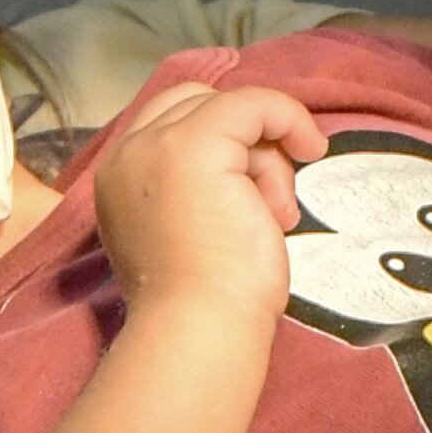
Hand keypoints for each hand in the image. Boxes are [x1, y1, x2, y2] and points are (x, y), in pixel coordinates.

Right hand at [88, 74, 323, 323]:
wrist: (198, 329)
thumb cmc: (203, 302)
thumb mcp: (192, 232)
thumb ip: (200, 193)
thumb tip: (252, 171)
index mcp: (119, 178)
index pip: (173, 124)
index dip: (224, 142)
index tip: (255, 188)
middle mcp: (127, 153)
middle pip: (197, 106)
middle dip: (244, 143)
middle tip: (269, 201)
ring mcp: (156, 144)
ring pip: (230, 111)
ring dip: (266, 159)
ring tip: (274, 216)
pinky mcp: (195, 144)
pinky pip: (254, 103)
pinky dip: (288, 118)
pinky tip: (312, 148)